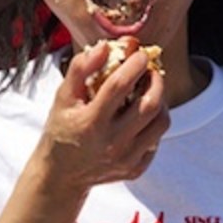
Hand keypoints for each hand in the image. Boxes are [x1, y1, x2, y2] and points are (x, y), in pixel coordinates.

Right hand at [32, 42, 169, 195]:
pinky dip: (153, 124)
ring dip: (160, 102)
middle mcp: (111, 143)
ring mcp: (126, 159)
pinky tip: (142, 118)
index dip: (134, 65)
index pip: (120, 86)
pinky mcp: (135, 169)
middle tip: (151, 71)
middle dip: (156, 81)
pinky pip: (157, 141)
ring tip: (150, 92)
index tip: (140, 54)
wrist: (61, 175)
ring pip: (160, 123)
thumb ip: (81, 69)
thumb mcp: (63, 98)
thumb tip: (105, 47)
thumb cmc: (62, 129)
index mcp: (91, 122)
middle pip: (149, 105)